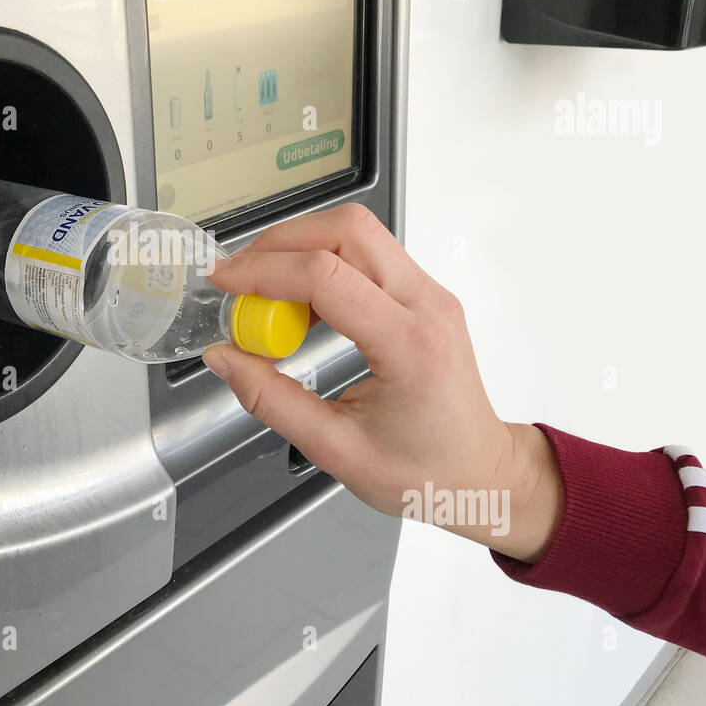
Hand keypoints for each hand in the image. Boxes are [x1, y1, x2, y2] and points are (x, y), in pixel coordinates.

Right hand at [202, 204, 562, 563]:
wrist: (481, 475)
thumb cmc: (426, 473)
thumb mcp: (336, 450)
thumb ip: (272, 400)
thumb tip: (225, 359)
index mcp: (409, 345)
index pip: (327, 276)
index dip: (264, 271)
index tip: (224, 282)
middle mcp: (426, 304)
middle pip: (346, 230)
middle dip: (281, 242)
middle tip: (239, 276)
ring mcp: (429, 293)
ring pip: (357, 232)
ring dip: (301, 246)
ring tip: (265, 292)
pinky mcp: (422, 294)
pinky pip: (367, 254)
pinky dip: (323, 262)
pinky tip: (299, 304)